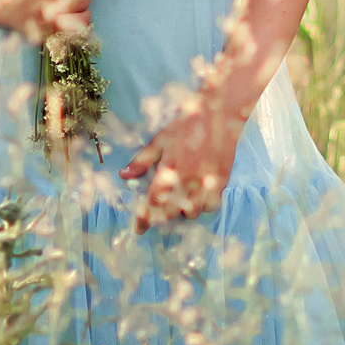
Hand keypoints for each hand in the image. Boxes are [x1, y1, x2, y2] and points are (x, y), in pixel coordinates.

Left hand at [122, 99, 245, 231]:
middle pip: (170, 213)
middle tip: (158, 212)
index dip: (143, 219)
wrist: (219, 115)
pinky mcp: (221, 183)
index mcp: (169, 169)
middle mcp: (187, 181)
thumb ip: (141, 161)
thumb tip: (123, 175)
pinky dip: (202, 208)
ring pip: (191, 214)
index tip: (138, 229)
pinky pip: (210, 207)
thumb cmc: (186, 126)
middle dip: (161, 217)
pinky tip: (197, 198)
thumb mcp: (160, 141)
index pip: (153, 203)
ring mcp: (206, 183)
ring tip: (179, 201)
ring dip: (182, 212)